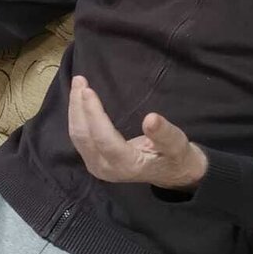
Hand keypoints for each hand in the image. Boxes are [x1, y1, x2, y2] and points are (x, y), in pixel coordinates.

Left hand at [67, 75, 207, 187]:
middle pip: (84, 136)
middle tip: (79, 80)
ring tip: (77, 85)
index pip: (104, 138)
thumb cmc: (176, 156)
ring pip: (78, 137)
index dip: (94, 114)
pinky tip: (79, 101)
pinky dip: (77, 117)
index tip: (88, 90)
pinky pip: (80, 138)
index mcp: (127, 165)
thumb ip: (165, 134)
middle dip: (78, 107)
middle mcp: (106, 169)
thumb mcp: (177, 145)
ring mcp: (98, 166)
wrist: (172, 173)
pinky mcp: (94, 161)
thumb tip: (151, 118)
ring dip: (75, 110)